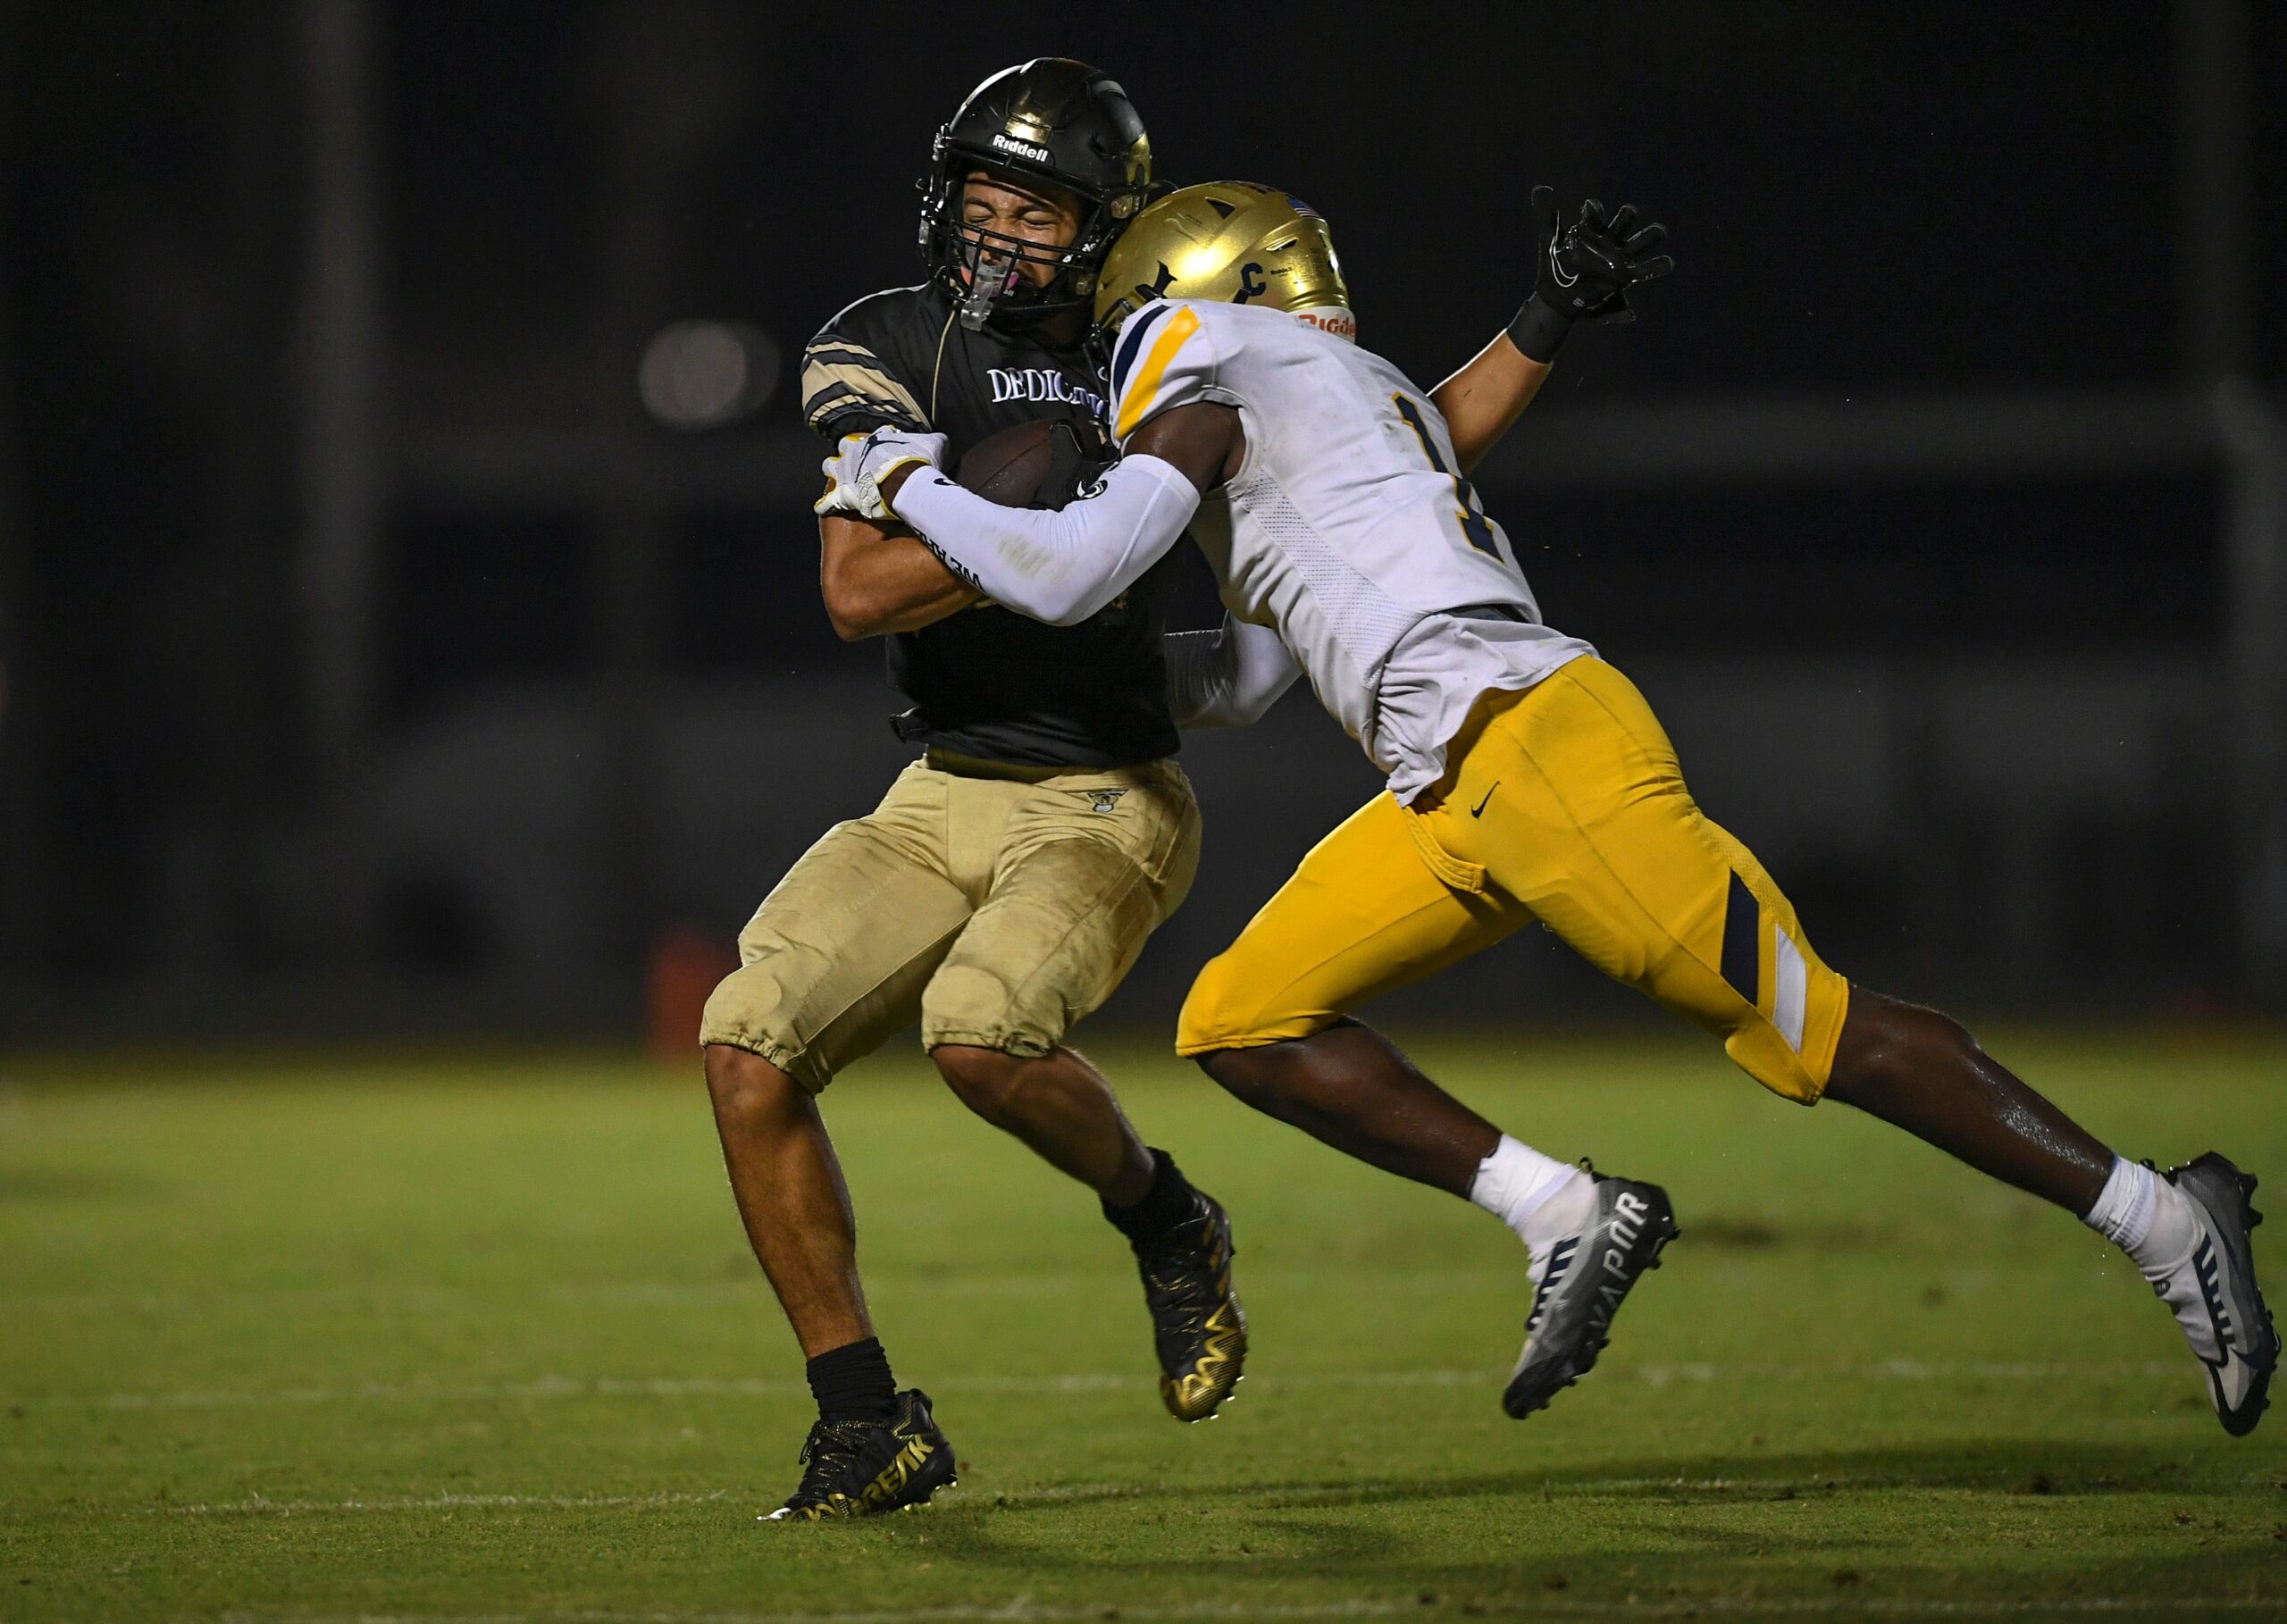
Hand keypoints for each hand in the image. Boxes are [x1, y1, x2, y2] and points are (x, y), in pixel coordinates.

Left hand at [816, 426, 948, 520]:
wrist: (906, 482)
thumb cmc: (918, 461)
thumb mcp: (933, 443)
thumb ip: (934, 439)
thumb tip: (942, 438)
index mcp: (877, 438)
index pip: (873, 436)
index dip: (877, 443)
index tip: (883, 451)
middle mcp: (857, 450)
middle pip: (846, 446)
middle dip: (849, 452)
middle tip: (858, 463)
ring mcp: (846, 470)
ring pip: (829, 465)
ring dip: (834, 471)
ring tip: (841, 480)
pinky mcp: (842, 493)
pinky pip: (827, 501)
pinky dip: (825, 505)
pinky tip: (823, 508)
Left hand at [1508, 185, 1674, 361]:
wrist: (1557, 296)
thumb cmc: (1555, 265)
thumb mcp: (1549, 239)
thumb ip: (1547, 215)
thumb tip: (1540, 188)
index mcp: (1591, 229)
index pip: (1596, 213)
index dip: (1594, 210)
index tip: (1588, 210)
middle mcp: (1608, 240)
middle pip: (1625, 220)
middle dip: (1627, 215)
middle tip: (1629, 212)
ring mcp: (1618, 257)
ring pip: (1640, 241)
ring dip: (1651, 235)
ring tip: (1660, 230)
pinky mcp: (1625, 276)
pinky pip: (1645, 270)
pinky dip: (1657, 267)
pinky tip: (1669, 263)